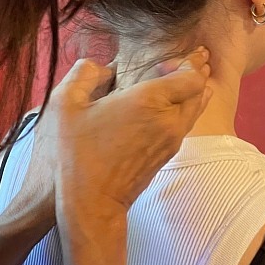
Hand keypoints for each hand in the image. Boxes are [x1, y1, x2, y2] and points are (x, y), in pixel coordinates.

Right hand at [51, 49, 210, 264]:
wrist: (89, 204)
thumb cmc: (73, 154)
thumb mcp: (64, 103)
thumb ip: (83, 73)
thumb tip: (101, 66)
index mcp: (149, 101)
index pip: (192, 76)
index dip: (186, 63)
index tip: (164, 61)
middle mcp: (168, 121)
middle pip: (200, 91)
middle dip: (196, 74)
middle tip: (186, 61)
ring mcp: (171, 141)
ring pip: (196, 110)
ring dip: (192, 93)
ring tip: (181, 81)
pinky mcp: (166, 156)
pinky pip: (185, 126)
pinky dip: (184, 111)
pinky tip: (166, 108)